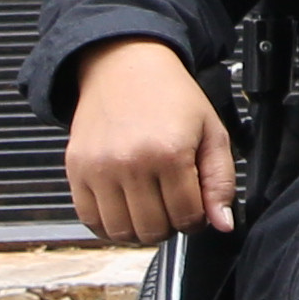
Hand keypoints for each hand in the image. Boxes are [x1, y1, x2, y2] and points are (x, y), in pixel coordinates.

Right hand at [65, 40, 236, 242]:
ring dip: (140, 229)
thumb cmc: (170, 96)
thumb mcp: (212, 131)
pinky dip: (108, 225)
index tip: (196, 207)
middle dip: (170, 225)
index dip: (197, 219)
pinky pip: (90, 220)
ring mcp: (99, 168)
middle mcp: (131, 162)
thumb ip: (221, 180)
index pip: (187, 217)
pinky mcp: (76, 170)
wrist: (125, 67)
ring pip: (121, 232)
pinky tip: (124, 209)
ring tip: (149, 207)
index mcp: (170, 152)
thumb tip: (223, 224)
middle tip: (172, 205)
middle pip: (154, 229)